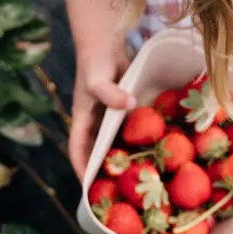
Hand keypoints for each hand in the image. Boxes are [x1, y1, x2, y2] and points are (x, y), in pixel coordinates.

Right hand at [69, 45, 133, 179]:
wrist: (105, 42)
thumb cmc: (95, 64)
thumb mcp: (98, 80)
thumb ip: (111, 94)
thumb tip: (128, 104)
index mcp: (82, 120)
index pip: (78, 150)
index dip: (82, 169)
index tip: (89, 188)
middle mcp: (94, 122)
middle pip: (97, 151)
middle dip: (104, 170)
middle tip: (119, 191)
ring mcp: (109, 116)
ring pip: (114, 142)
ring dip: (123, 156)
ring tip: (139, 176)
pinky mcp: (123, 109)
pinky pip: (129, 129)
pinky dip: (137, 138)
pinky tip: (154, 149)